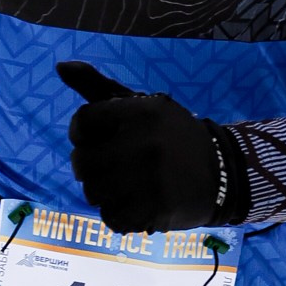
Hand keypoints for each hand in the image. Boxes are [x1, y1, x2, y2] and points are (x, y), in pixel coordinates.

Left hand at [58, 62, 243, 233]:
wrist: (224, 172)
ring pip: (93, 193)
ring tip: (126, 186)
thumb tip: (61, 66)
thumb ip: (99, 87)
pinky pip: (111, 218)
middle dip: (89, 168)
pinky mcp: (155, 209)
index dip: (82, 134)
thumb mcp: (141, 106)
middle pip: (82, 162)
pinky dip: (119, 215)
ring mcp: (150, 179)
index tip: (96, 139)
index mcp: (140, 111)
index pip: (82, 121)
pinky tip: (136, 203)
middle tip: (109, 167)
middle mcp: (144, 143)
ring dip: (104, 193)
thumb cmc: (171, 137)